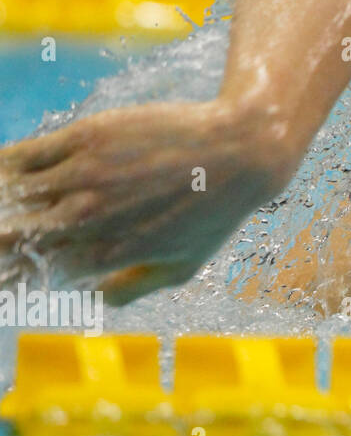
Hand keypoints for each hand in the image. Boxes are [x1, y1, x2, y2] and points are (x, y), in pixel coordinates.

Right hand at [0, 100, 291, 303]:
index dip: (9, 277)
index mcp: (102, 256)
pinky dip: (2, 166)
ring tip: (0, 206)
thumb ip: (130, 288)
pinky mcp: (85, 137)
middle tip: (4, 237)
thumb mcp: (182, 268)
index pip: (28, 277)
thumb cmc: (215, 212)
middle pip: (7, 239)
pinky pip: (22, 155)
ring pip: (7, 195)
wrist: (242, 149)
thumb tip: (90, 297)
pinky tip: (0, 171)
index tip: (9, 274)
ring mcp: (82, 176)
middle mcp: (84, 219)